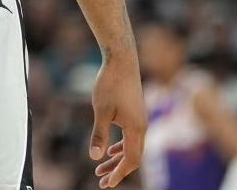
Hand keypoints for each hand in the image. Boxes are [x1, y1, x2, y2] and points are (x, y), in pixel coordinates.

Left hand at [90, 53, 146, 187]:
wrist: (122, 60)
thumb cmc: (110, 83)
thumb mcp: (101, 110)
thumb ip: (100, 134)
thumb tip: (94, 157)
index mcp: (136, 128)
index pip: (131, 160)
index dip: (119, 173)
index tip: (106, 184)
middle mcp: (142, 126)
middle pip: (133, 157)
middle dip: (117, 170)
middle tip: (101, 182)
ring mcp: (140, 120)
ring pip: (131, 147)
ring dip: (117, 159)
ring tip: (100, 170)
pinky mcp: (135, 113)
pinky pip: (130, 137)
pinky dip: (121, 147)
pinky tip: (110, 151)